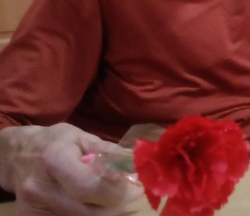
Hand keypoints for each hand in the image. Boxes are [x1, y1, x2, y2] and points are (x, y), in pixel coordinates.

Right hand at [0, 123, 141, 215]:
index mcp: (55, 159)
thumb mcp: (83, 137)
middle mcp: (40, 187)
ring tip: (113, 196)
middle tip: (129, 194)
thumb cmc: (55, 141)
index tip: (135, 188)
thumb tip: (136, 165)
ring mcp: (32, 207)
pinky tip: (93, 202)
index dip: (116, 191)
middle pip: (86, 211)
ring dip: (103, 211)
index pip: (88, 186)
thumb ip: (109, 152)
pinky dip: (88, 214)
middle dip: (115, 204)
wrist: (18, 154)